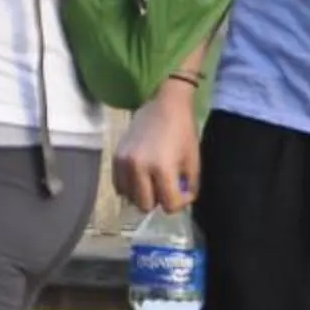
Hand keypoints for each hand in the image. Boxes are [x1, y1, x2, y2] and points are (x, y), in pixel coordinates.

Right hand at [113, 82, 201, 212]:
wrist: (165, 104)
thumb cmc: (183, 131)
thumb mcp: (193, 160)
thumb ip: (189, 186)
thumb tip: (181, 202)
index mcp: (162, 168)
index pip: (169, 204)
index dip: (180, 201)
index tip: (183, 189)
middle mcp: (139, 167)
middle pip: (146, 205)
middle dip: (159, 200)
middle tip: (166, 186)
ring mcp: (124, 163)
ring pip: (130, 198)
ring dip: (143, 194)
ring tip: (152, 180)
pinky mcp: (115, 157)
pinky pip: (119, 186)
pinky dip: (130, 187)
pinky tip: (140, 176)